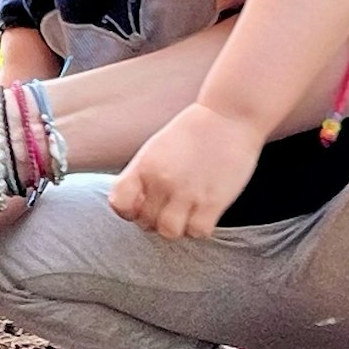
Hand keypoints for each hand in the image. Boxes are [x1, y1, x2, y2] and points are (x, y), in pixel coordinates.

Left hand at [108, 103, 265, 238]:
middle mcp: (161, 181)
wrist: (229, 116)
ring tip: (185, 215)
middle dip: (155, 220)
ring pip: (169, 232)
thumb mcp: (155, 148)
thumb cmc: (192, 132)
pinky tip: (203, 214)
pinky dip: (199, 228)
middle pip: (145, 222)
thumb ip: (142, 175)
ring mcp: (187, 193)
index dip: (128, 211)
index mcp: (143, 167)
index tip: (142, 206)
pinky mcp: (213, 201)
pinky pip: (198, 232)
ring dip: (176, 228)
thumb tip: (135, 203)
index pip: (119, 203)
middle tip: (169, 209)